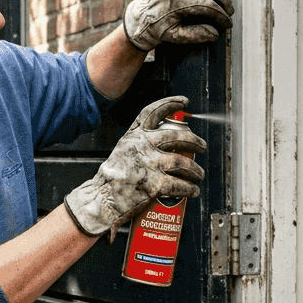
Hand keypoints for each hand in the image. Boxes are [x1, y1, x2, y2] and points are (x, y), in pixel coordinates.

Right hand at [64, 96, 206, 237]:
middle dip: (194, 141)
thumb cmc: (112, 177)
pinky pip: (180, 185)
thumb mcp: (123, 150)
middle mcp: (142, 145)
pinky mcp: (154, 185)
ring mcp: (149, 164)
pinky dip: (190, 188)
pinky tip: (193, 190)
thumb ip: (140, 143)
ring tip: (198, 174)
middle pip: (177, 137)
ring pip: (183, 163)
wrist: (101, 199)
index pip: (154, 112)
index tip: (183, 103)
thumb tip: (164, 143)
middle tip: (201, 146)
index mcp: (134, 135)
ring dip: (196, 170)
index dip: (171, 104)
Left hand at [122, 0, 234, 51]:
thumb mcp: (176, 36)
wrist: (144, 13)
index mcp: (181, 2)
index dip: (222, 16)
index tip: (227, 23)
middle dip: (225, 2)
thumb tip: (215, 34)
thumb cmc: (161, 26)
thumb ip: (196, 35)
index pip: (211, 7)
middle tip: (229, 11)